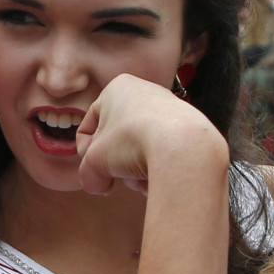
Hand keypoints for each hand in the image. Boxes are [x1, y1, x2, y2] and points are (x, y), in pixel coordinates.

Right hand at [75, 74, 222, 196]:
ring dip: (135, 171)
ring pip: (139, 150)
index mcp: (117, 89)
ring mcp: (169, 110)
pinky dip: (157, 169)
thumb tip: (98, 185)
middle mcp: (145, 93)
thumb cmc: (133, 142)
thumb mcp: (95, 161)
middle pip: (117, 141)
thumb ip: (88, 173)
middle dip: (115, 165)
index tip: (95, 171)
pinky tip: (159, 178)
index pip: (88, 128)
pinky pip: (162, 153)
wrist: (183, 147)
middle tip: (118, 177)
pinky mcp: (187, 129)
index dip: (86, 154)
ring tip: (141, 177)